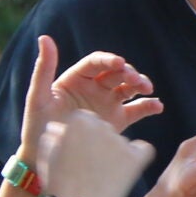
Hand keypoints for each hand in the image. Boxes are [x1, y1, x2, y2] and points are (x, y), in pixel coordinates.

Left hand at [20, 35, 161, 151]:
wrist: (46, 158)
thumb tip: (45, 38)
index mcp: (76, 78)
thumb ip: (44, 68)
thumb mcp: (38, 96)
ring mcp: (106, 104)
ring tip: (149, 89)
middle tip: (137, 81)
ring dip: (140, 85)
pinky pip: (136, 110)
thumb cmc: (37, 125)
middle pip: (116, 73)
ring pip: (128, 88)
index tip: (120, 64)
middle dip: (129, 73)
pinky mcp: (116, 121)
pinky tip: (158, 106)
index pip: (96, 63)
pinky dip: (148, 107)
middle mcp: (94, 88)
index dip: (109, 60)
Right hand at [36, 111, 154, 196]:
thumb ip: (53, 136)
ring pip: (122, 142)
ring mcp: (120, 141)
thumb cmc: (58, 185)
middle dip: (98, 144)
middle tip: (91, 167)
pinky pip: (143, 150)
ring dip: (115, 153)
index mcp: (78, 121)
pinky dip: (137, 157)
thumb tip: (58, 129)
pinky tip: (127, 170)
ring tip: (103, 176)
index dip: (80, 138)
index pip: (85, 121)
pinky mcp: (136, 158)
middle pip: (104, 130)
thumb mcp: (46, 155)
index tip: (77, 154)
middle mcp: (101, 125)